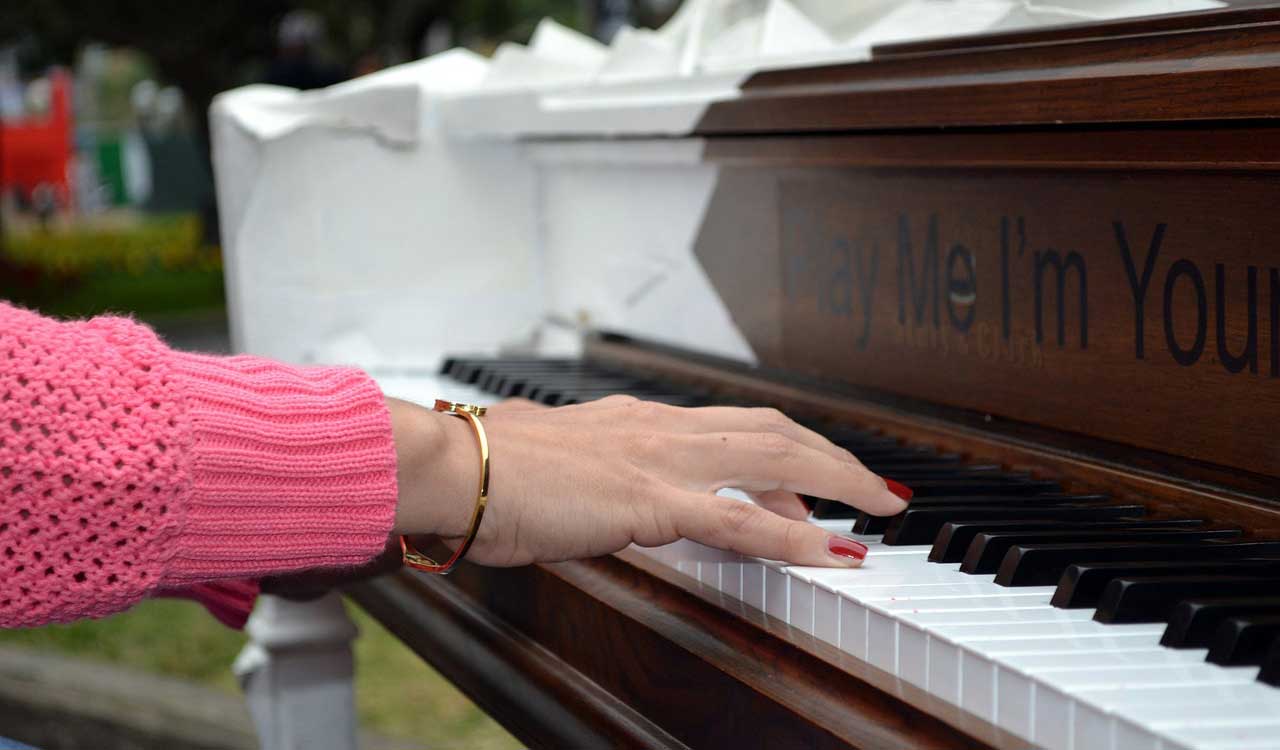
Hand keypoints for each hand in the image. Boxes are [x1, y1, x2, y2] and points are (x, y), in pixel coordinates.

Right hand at [388, 395, 909, 568]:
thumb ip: (592, 476)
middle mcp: (658, 427)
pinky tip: (833, 552)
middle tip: (874, 485)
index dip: (785, 449)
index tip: (814, 479)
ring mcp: (658, 459)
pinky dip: (796, 536)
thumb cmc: (484, 474)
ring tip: (879, 508)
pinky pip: (741, 518)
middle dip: (832, 455)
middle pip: (772, 428)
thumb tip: (602, 496)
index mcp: (636, 421)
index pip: (732, 428)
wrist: (449, 467)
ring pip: (774, 458)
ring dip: (837, 482)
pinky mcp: (648, 500)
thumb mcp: (554, 467)